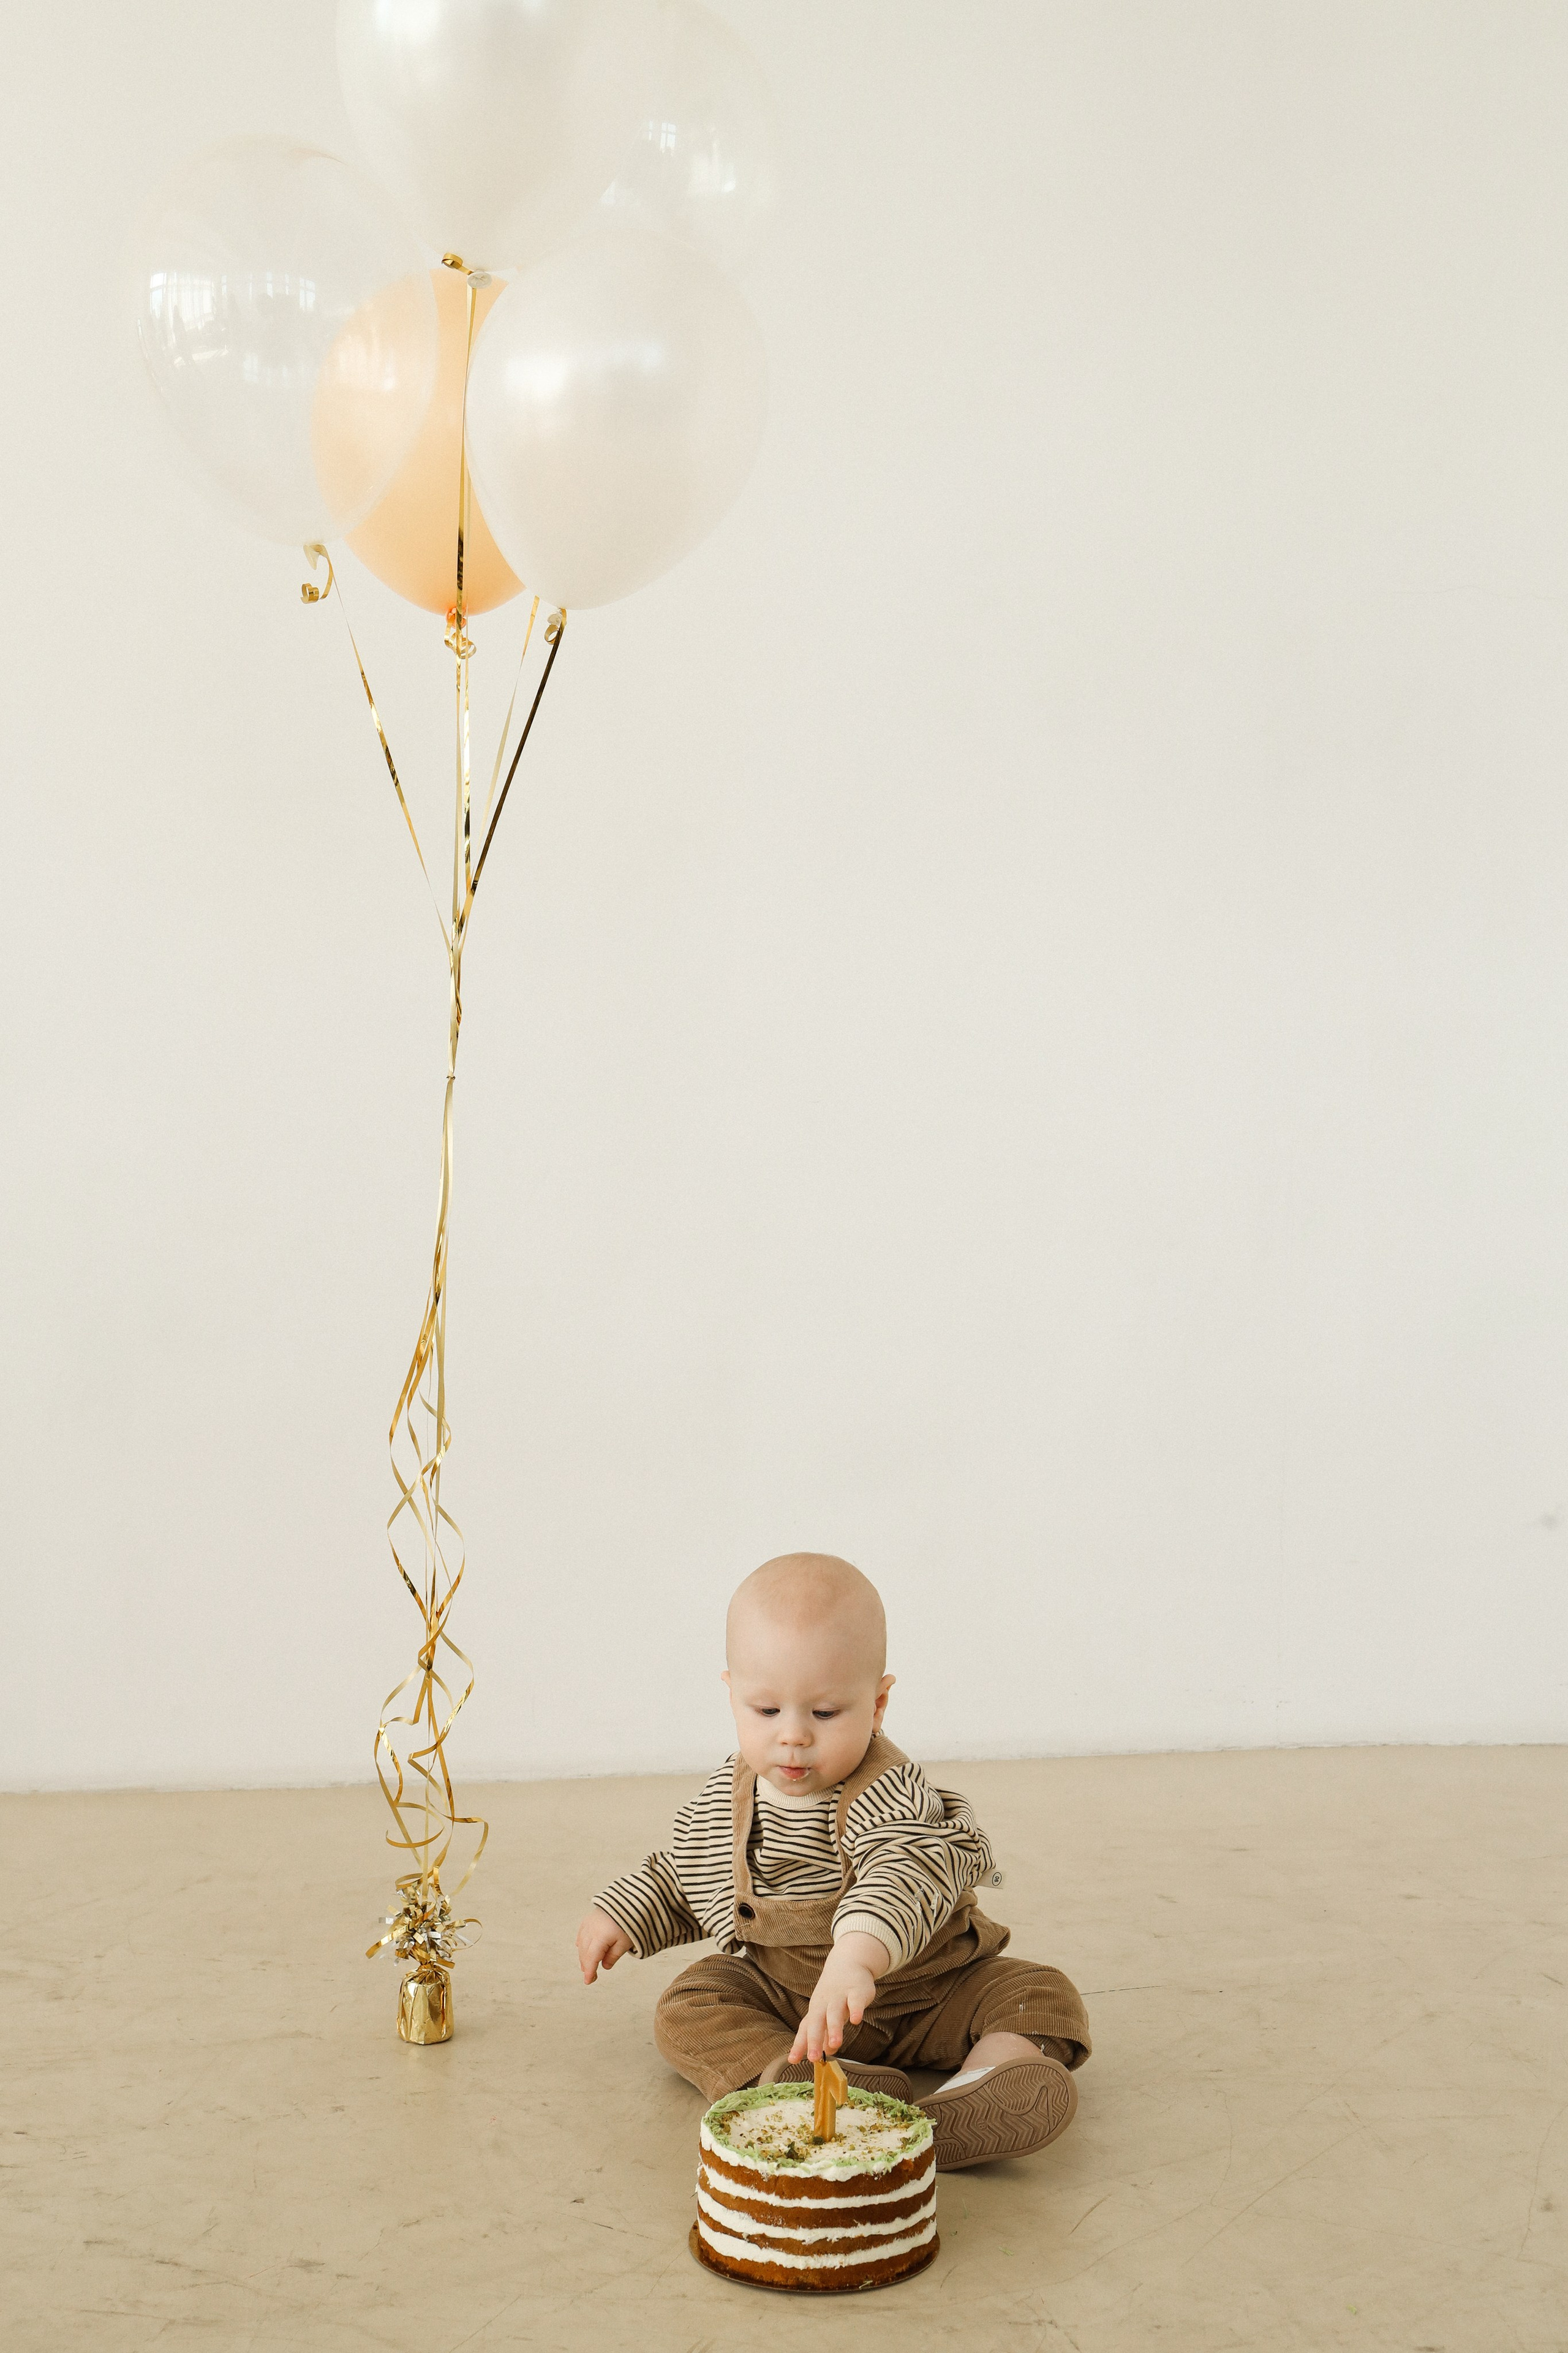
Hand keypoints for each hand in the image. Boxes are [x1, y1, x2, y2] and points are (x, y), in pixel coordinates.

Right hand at [577, 1906, 632, 1983]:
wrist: (628, 1900)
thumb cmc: (629, 1921)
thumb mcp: (625, 1943)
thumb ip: (613, 1956)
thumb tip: (605, 1967)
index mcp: (600, 1938)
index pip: (592, 1959)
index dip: (589, 1972)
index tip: (588, 1982)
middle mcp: (591, 1931)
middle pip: (585, 1953)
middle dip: (587, 1966)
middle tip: (590, 1977)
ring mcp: (588, 1923)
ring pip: (581, 1944)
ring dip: (583, 1956)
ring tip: (586, 1966)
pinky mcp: (589, 1918)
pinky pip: (581, 1934)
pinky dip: (581, 1943)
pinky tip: (581, 1948)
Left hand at [788, 1931, 891, 2063]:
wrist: (848, 1961)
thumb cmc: (834, 1994)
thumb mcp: (827, 2013)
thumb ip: (824, 2033)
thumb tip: (825, 2053)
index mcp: (815, 2010)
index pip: (805, 2029)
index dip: (799, 2044)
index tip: (793, 2060)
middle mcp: (825, 2004)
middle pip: (817, 2021)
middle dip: (814, 2040)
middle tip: (813, 2058)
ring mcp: (840, 1996)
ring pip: (835, 2012)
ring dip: (834, 2028)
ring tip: (835, 2044)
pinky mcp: (857, 1991)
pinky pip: (855, 2001)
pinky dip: (855, 2010)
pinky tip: (856, 2021)